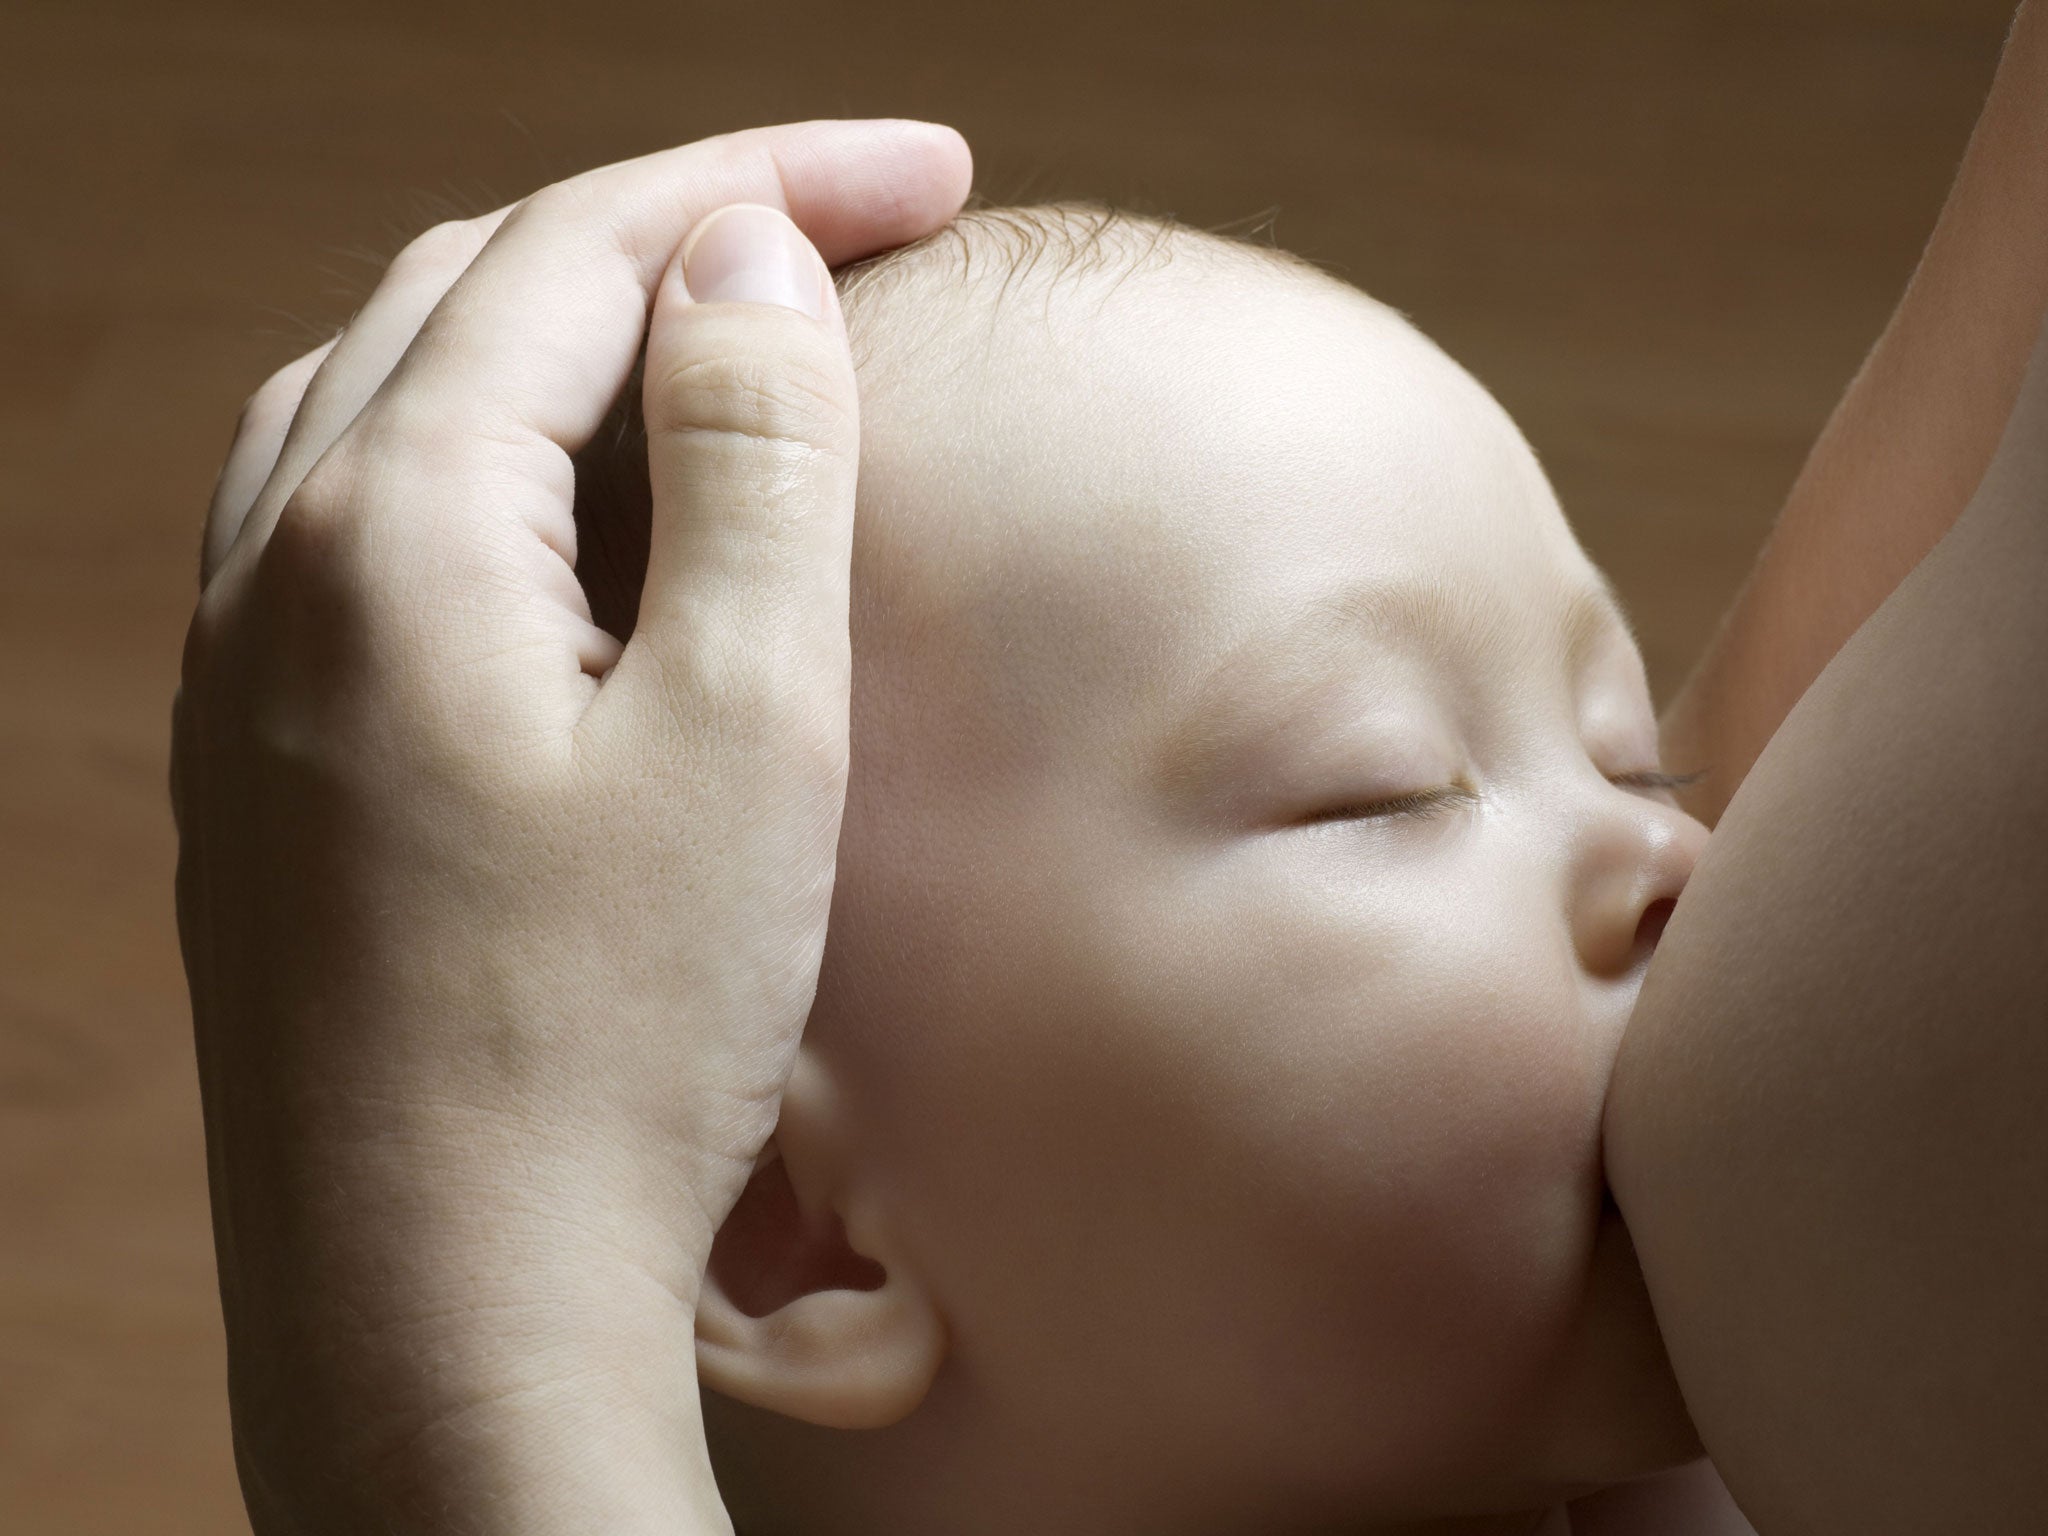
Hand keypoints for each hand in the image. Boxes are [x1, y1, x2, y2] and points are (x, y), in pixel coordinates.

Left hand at [171, 120, 970, 1535]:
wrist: (447, 1311)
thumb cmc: (611, 1040)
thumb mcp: (743, 729)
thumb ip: (749, 461)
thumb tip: (746, 254)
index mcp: (390, 528)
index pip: (587, 250)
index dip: (770, 178)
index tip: (940, 175)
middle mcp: (274, 571)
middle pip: (474, 295)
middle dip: (670, 227)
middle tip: (847, 239)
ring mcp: (246, 675)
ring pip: (388, 397)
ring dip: (555, 330)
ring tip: (703, 336)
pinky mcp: (264, 772)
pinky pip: (343, 523)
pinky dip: (470, 451)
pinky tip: (545, 513)